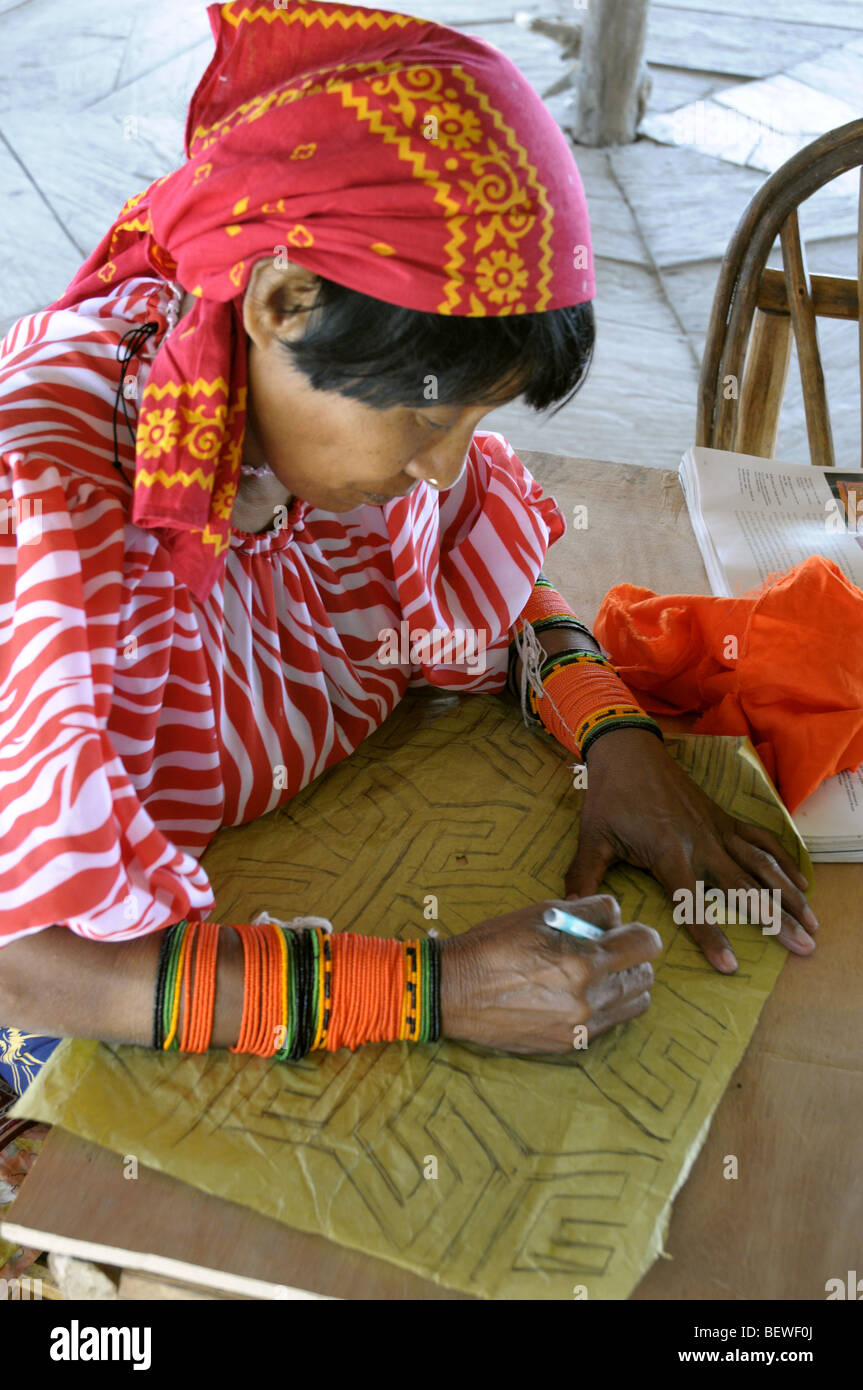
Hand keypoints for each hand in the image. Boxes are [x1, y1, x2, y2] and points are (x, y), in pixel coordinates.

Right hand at [439, 894, 661, 1053]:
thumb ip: (589, 911)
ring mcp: (582, 1026)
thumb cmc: (494, 944)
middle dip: (632, 957)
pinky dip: (605, 1006)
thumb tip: (617, 917)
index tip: (623, 930)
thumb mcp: (541, 912)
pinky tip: (578, 993)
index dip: (638, 931)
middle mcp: (590, 998)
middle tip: (607, 948)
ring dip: (624, 984)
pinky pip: (611, 1023)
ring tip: (595, 972)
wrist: (456, 991)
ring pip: (635, 1003)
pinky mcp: (571, 1043)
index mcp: (584, 961)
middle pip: (645, 976)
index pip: (646, 944)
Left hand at [565, 728, 818, 973]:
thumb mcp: (592, 839)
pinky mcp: (724, 818)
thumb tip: (570, 915)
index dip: (711, 936)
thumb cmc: (609, 797)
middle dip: (776, 919)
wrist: (629, 751)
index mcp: (669, 853)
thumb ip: (584, 879)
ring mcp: (717, 829)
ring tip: (812, 922)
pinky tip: (801, 882)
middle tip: (803, 946)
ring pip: (762, 866)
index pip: (693, 904)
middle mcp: (702, 843)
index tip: (731, 966)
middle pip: (745, 888)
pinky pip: (761, 840)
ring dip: (789, 894)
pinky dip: (784, 861)